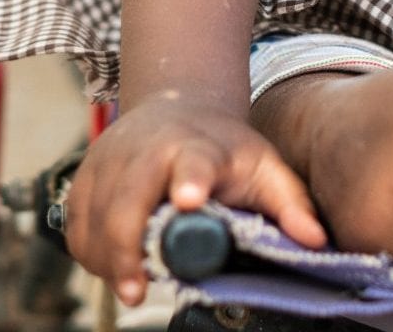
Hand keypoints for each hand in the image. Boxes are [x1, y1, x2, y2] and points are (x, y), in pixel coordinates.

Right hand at [64, 92, 326, 304]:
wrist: (178, 103)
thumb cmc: (224, 146)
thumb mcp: (264, 165)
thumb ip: (289, 204)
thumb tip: (317, 242)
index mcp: (198, 147)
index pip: (195, 163)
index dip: (192, 180)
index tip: (189, 199)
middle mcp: (147, 150)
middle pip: (127, 204)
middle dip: (127, 248)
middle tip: (137, 289)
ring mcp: (110, 161)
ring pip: (94, 221)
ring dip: (107, 260)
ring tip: (131, 281)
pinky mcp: (84, 176)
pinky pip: (75, 226)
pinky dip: (88, 251)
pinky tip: (112, 263)